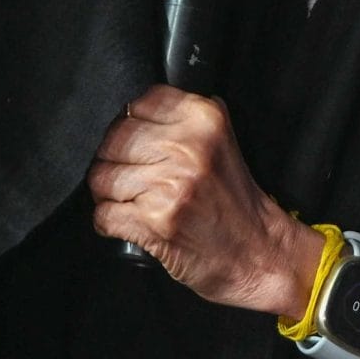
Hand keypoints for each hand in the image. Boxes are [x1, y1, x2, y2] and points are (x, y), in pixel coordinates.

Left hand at [88, 87, 323, 316]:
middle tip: (135, 178)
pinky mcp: (155, 221)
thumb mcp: (221, 140)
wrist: (257, 253)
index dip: (132, 127)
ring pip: (102, 178)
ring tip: (134, 202)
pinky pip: (102, 214)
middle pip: (113, 141)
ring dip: (110, 195)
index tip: (140, 145)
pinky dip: (109, 223)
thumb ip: (183, 120)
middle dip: (115, 162)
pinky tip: (132, 223)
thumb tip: (133, 111)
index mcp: (203, 119)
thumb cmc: (235, 202)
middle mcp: (186, 147)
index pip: (138, 104)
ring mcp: (169, 184)